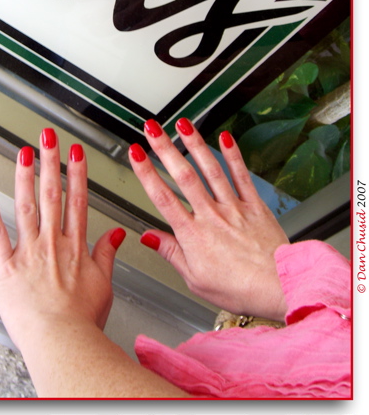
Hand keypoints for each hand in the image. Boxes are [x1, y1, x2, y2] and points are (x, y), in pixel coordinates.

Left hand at [0, 128, 125, 351]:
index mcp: (75, 246)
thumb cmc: (82, 321)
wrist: (62, 342)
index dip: (77, 172)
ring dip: (24, 175)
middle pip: (51, 194)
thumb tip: (118, 235)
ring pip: (26, 205)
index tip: (75, 152)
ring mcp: (29, 252)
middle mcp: (52, 243)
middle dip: (50, 162)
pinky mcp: (6, 266)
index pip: (77, 200)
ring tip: (24, 151)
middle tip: (48, 137)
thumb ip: (108, 255)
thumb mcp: (104, 285)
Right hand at [129, 119, 288, 321]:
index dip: (146, 173)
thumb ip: (171, 253)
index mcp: (194, 235)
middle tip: (152, 129)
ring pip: (211, 170)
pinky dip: (233, 155)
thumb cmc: (240, 289)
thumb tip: (148, 237)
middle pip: (184, 177)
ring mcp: (234, 208)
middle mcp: (212, 216)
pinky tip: (224, 138)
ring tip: (183, 125)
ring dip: (195, 145)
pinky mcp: (254, 205)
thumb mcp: (195, 280)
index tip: (136, 153)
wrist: (279, 288)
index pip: (163, 198)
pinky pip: (242, 176)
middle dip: (165, 149)